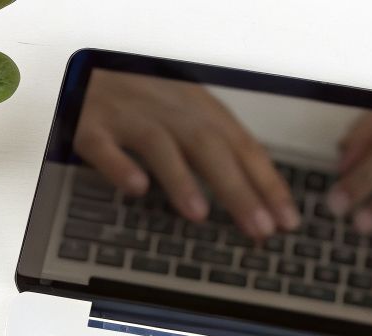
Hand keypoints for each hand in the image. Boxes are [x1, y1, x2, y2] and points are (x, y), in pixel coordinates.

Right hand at [75, 71, 299, 239]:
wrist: (85, 72)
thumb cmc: (141, 100)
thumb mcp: (186, 112)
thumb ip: (216, 147)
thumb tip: (255, 195)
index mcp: (197, 106)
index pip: (241, 145)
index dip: (267, 182)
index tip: (286, 219)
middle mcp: (168, 108)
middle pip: (209, 146)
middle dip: (238, 189)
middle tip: (259, 228)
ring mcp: (128, 117)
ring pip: (160, 145)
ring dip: (182, 180)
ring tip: (201, 215)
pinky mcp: (91, 128)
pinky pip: (105, 147)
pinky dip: (120, 166)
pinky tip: (136, 188)